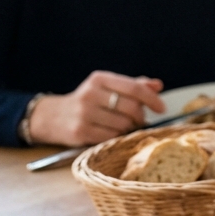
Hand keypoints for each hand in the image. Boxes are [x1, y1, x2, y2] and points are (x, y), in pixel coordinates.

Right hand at [28, 71, 165, 146]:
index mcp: (100, 79)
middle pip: (132, 108)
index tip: (162, 108)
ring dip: (129, 128)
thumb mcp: (107, 87)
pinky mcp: (80, 131)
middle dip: (140, 116)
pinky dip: (116, 136)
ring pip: (124, 124)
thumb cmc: (88, 101)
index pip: (134, 88)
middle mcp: (91, 94)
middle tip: (138, 120)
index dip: (152, 99)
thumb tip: (158, 85)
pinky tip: (110, 132)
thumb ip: (134, 85)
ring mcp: (84, 113)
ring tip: (122, 125)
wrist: (52, 116)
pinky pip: (111, 137)